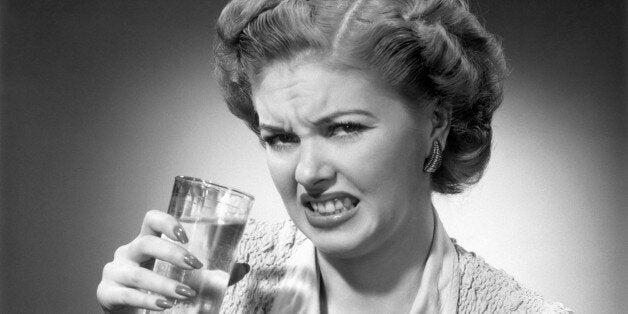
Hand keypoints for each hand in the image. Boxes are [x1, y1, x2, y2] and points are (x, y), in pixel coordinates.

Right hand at [96, 210, 249, 311]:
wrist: (128, 311)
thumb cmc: (156, 287)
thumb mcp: (181, 277)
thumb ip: (211, 273)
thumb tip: (243, 266)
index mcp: (146, 241)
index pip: (151, 219)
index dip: (167, 222)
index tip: (186, 234)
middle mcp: (128, 252)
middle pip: (146, 243)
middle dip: (172, 253)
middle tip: (195, 265)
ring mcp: (115, 272)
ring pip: (138, 274)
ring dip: (164, 284)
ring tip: (185, 294)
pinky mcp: (106, 293)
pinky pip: (126, 295)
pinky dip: (147, 301)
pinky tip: (163, 305)